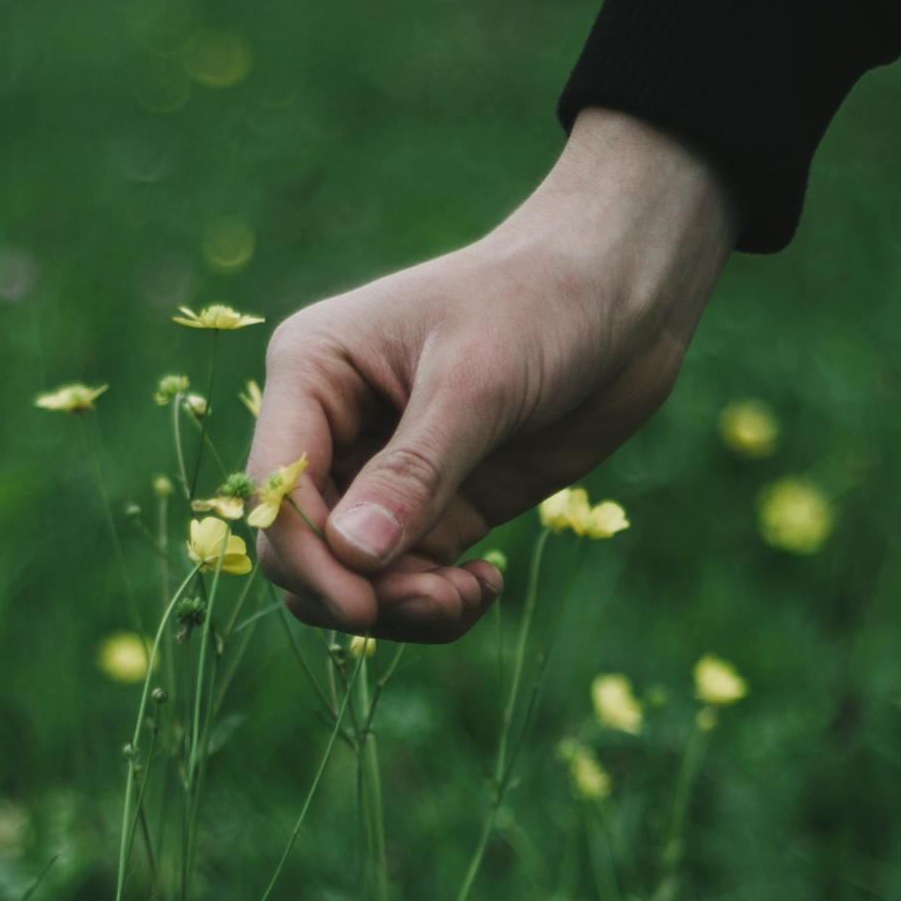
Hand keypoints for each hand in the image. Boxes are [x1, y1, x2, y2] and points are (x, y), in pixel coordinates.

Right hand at [249, 108, 738, 641]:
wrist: (624, 292)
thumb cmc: (541, 302)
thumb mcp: (474, 384)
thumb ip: (414, 473)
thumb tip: (352, 557)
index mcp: (312, 374)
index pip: (275, 487)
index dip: (307, 558)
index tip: (367, 606)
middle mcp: (333, 428)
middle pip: (301, 548)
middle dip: (357, 592)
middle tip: (438, 599)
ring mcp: (384, 473)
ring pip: (351, 579)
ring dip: (402, 608)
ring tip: (469, 595)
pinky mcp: (438, 506)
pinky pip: (406, 582)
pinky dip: (437, 604)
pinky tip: (485, 585)